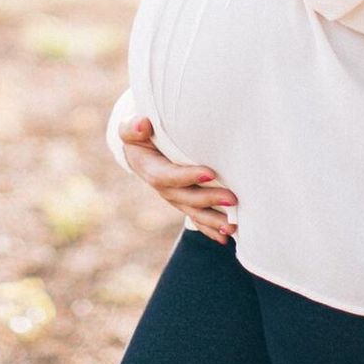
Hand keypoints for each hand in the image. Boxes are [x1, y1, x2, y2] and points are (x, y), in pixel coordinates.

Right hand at [119, 116, 238, 244]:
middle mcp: (163, 189)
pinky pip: (196, 218)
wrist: (141, 151)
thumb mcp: (130, 128)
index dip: (187, 176)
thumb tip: (142, 124)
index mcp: (150, 169)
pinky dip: (210, 230)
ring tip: (232, 227)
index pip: (167, 177)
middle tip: (232, 199)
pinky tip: (225, 238)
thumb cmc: (139, 136)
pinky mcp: (185, 202)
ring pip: (194, 212)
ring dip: (213, 221)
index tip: (210, 173)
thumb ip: (133, 128)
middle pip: (186, 198)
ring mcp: (175, 198)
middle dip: (209, 200)